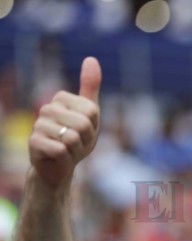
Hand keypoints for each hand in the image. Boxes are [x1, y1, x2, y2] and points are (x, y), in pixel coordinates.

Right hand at [29, 57, 101, 188]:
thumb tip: (91, 58)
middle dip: (86, 140)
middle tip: (77, 144)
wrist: (59, 167)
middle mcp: (47, 108)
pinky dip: (67, 158)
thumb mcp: (90, 116)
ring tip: (68, 150)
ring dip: (77, 150)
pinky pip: (62, 150)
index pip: (92, 111)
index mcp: (61, 98)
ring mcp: (38, 124)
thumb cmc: (76, 140)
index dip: (94, 127)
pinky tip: (60, 158)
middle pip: (83, 124)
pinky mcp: (34, 142)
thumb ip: (90, 88)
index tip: (85, 132)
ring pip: (72, 138)